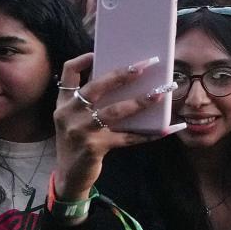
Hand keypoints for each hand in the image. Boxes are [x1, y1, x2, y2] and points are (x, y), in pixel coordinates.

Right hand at [52, 53, 182, 200]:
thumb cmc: (79, 141)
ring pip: (116, 111)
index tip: (99, 52)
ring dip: (141, 101)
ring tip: (160, 93)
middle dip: (122, 74)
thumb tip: (124, 79)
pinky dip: (148, 134)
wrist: (70, 176)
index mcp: (64, 103)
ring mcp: (81, 130)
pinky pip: (127, 137)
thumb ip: (90, 102)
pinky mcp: (94, 147)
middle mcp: (69, 113)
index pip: (68, 73)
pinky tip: (166, 129)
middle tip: (145, 65)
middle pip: (96, 87)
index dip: (83, 60)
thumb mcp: (76, 119)